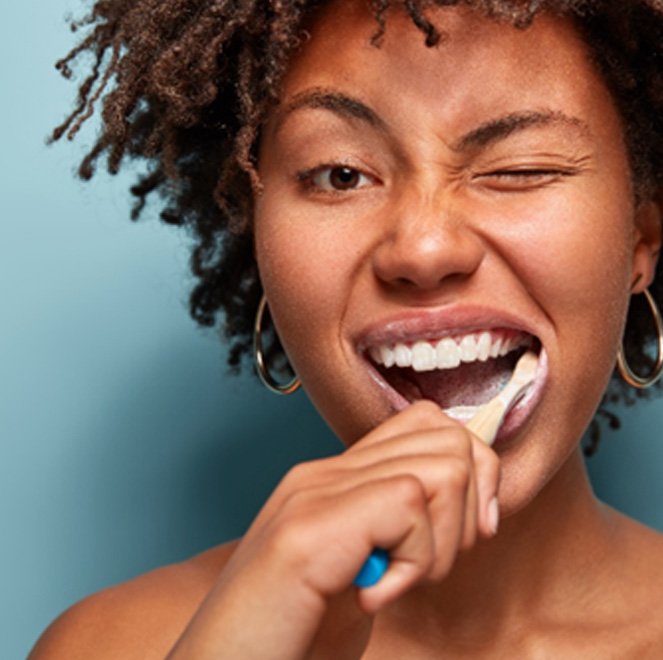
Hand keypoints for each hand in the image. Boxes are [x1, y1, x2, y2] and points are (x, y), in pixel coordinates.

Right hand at [167, 401, 500, 658]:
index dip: (473, 472)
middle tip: (428, 564)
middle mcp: (325, 474)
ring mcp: (315, 493)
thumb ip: (395, 532)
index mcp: (336, 481)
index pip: (428, 424)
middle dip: (469, 507)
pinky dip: (415, 562)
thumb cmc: (290, 639)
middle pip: (446, 437)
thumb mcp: (361, 575)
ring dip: (442, 542)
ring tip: (397, 581)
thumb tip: (468, 504)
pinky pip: (410, 505)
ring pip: (441, 468)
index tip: (466, 536)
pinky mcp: (312, 527)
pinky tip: (372, 596)